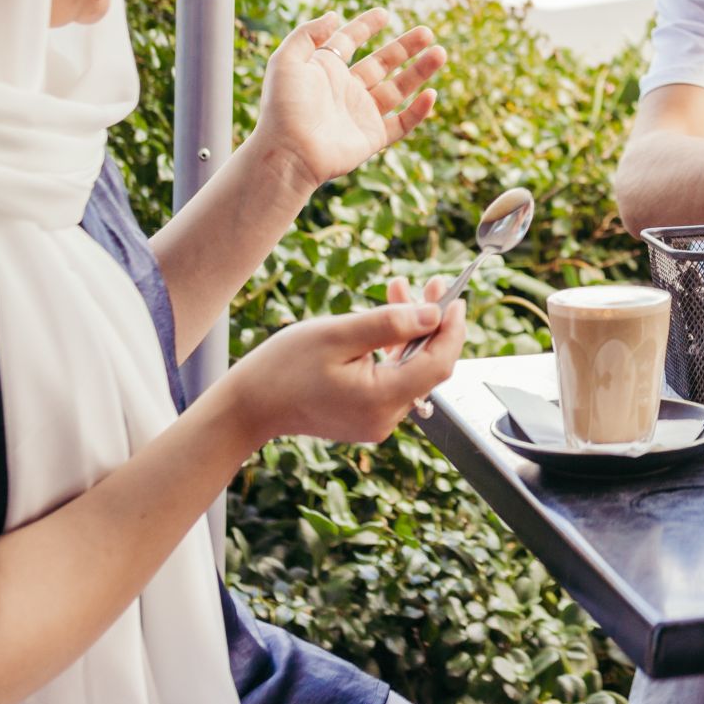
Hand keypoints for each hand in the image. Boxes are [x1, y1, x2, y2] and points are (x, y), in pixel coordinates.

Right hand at [217, 292, 465, 445]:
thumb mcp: (338, 335)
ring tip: (400, 289)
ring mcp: (377, 420)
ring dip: (411, 330)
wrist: (248, 406)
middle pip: (428, 365)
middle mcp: (385, 417)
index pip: (438, 364)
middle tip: (432, 283)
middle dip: (432, 322)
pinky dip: (395, 348)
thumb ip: (389, 324)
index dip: (453, 329)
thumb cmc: (283, 368)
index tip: (456, 297)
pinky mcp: (367, 415)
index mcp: (381, 400)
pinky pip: (394, 378)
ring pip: (411, 369)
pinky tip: (388, 319)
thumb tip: (435, 315)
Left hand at [249, 9, 446, 194]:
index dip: (365, 26)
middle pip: (382, 63)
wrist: (289, 152)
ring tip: (440, 52)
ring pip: (398, 89)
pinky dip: (418, 111)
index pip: (348, 41)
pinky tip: (431, 94)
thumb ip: (307, 34)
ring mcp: (360, 114)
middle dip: (405, 47)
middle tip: (427, 32)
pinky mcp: (372, 138)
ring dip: (420, 71)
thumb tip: (334, 15)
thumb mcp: (285, 61)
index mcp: (325, 70)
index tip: (384, 13)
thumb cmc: (284, 108)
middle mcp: (345, 90)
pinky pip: (401, 123)